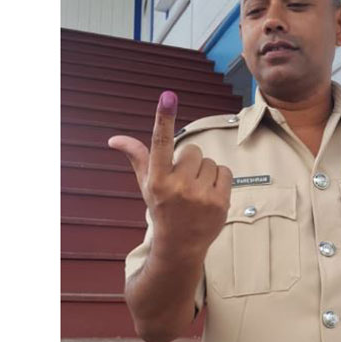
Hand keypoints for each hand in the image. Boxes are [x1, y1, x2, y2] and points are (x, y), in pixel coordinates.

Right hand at [107, 91, 232, 258]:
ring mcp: (200, 195)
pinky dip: (219, 180)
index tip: (167, 96)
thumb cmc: (163, 209)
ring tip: (196, 191)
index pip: (160, 143)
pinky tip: (209, 194)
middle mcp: (178, 187)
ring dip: (204, 172)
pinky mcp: (220, 202)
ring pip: (209, 161)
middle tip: (184, 182)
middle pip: (192, 150)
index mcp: (157, 180)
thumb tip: (115, 139)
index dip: (163, 117)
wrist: (180, 245)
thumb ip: (137, 158)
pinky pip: (225, 171)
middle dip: (189, 162)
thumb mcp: (147, 185)